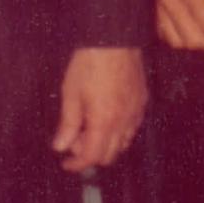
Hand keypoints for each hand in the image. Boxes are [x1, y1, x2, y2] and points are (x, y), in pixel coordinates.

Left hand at [52, 47, 146, 171]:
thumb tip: (61, 146)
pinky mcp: (142, 102)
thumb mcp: (71, 92)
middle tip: (74, 138)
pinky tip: (106, 116)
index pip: (92, 156)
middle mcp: (124, 122)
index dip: (77, 164)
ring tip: (89, 126)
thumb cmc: (90, 62)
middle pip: (109, 155)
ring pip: (123, 144)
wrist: (114, 38)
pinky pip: (132, 128)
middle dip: (90, 153)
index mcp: (104, 122)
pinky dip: (118, 132)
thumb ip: (68, 123)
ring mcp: (136, 112)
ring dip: (105, 143)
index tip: (66, 163)